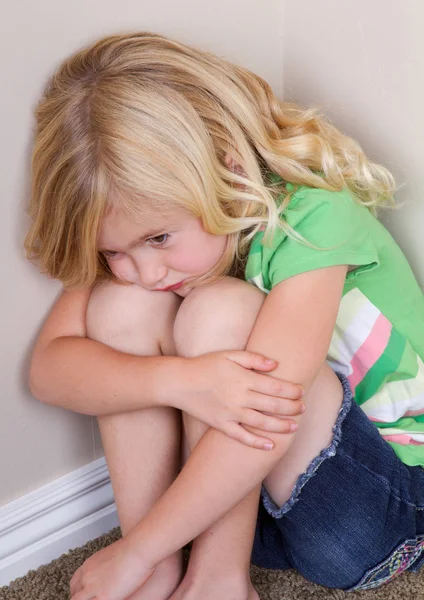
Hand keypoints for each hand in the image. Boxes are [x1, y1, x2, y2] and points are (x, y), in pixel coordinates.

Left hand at [69, 537, 153, 599]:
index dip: (77, 593)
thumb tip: (109, 575)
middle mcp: (87, 576)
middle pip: (75, 596)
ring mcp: (93, 588)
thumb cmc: (132, 549)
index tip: (83, 596)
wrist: (138, 548)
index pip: (75, 584)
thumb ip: (104, 568)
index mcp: (88, 566)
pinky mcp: (103, 598)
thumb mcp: (111, 556)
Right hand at [173, 351, 303, 448]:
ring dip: (280, 426)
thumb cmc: (205, 365)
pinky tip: (270, 446)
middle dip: (291, 407)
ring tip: (294, 427)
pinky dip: (256, 443)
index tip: (301, 391)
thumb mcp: (229, 355)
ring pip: (261, 422)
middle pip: (272, 405)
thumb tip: (275, 364)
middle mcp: (239, 397)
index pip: (275, 386)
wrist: (178, 382)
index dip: (291, 390)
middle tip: (303, 408)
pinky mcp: (220, 424)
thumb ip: (253, 358)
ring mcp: (230, 412)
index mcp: (243, 378)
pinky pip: (241, 436)